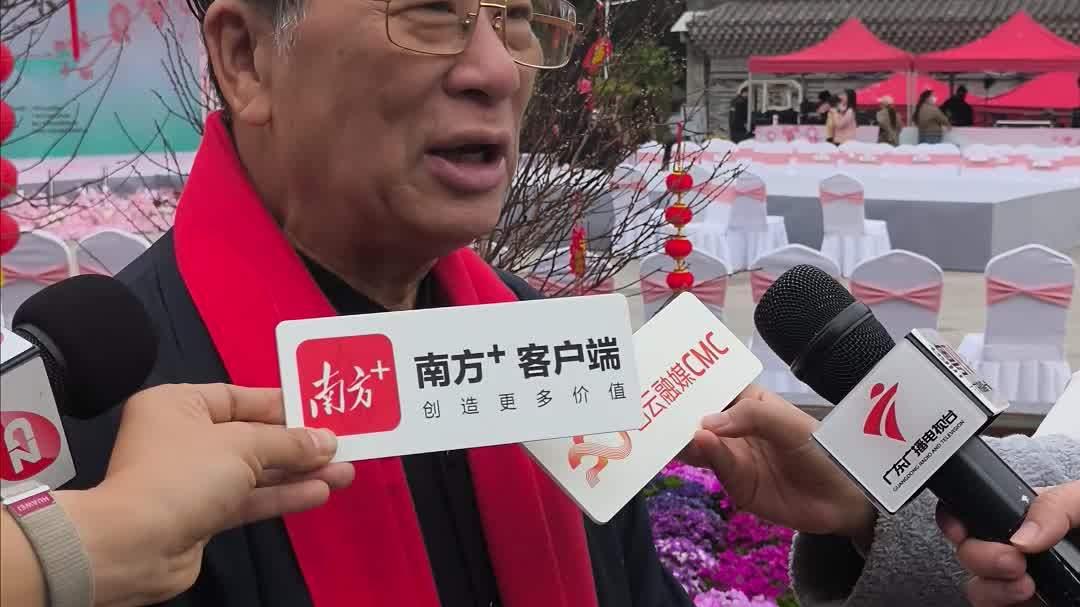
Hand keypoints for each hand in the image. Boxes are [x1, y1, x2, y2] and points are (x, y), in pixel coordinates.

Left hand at [75, 383, 354, 606]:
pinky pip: (249, 498)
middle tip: (342, 443)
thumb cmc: (183, 475)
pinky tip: (319, 493)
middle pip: (252, 435)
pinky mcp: (201, 514)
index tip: (319, 409)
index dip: (281, 404)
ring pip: (255, 470)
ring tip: (344, 471)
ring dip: (298, 472)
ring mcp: (192, 479)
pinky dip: (282, 495)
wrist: (135, 545)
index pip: (238, 397)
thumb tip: (328, 441)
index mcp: (178, 405)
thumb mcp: (243, 446)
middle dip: (298, 443)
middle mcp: (182, 438)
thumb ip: (289, 442)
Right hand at [679, 385, 875, 541]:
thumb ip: (750, 417)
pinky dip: (702, 454)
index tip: (664, 373)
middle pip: (698, 415)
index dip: (691, 381)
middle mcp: (733, 427)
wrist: (845, 500)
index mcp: (748, 402)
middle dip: (677, 409)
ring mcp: (732, 454)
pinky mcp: (733, 483)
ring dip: (680, 434)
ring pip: (697, 442)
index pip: (714, 387)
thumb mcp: (789, 424)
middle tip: (652, 402)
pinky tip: (696, 441)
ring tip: (665, 425)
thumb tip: (705, 423)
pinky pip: (714, 466)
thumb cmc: (822, 449)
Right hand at [937, 481, 1078, 606]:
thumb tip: (1019, 535)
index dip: (956, 520)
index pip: (972, 514)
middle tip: (1013, 560)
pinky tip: (1029, 601)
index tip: (963, 527)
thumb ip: (1055, 507)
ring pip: (977, 589)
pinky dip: (1002, 605)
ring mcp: (1022, 585)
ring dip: (990, 588)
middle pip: (966, 553)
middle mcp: (1018, 552)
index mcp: (1026, 518)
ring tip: (1024, 586)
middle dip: (978, 555)